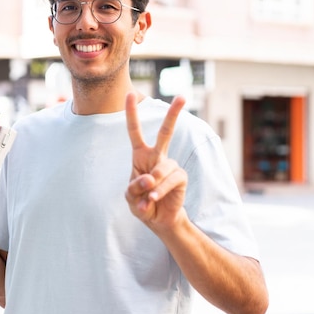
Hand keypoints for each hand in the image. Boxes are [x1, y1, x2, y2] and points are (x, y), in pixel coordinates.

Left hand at [124, 93, 187, 230]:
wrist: (158, 219)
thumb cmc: (142, 203)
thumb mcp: (130, 196)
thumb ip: (135, 187)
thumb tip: (150, 178)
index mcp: (140, 155)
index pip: (135, 131)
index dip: (132, 113)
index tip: (130, 94)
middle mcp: (157, 157)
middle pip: (166, 132)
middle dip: (174, 114)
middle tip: (183, 96)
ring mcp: (170, 166)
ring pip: (161, 168)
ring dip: (152, 185)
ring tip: (148, 197)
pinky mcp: (181, 177)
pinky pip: (170, 180)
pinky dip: (160, 190)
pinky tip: (155, 197)